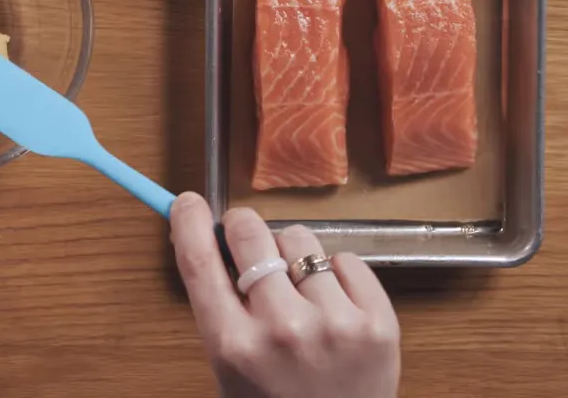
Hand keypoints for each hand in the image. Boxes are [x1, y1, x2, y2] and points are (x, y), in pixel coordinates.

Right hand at [169, 193, 399, 397]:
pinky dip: (336, 273)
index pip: (199, 260)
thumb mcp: (229, 364)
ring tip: (298, 288)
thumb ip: (219, 305)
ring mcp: (334, 325)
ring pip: (299, 239)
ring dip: (291, 253)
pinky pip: (346, 259)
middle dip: (243, 230)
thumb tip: (212, 235)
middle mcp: (281, 330)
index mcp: (232, 345)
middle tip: (249, 243)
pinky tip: (333, 304)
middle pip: (249, 235)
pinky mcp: (377, 323)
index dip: (190, 222)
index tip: (190, 202)